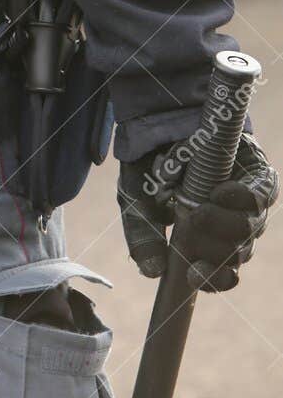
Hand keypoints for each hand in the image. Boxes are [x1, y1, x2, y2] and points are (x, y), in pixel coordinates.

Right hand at [118, 131, 277, 291]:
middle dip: (214, 250)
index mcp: (203, 240)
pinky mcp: (259, 178)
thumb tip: (151, 271)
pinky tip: (221, 192)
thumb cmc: (150, 163)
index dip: (214, 280)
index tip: (195, 275)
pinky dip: (242, 198)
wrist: (162, 117)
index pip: (219, 273)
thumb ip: (142, 232)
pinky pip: (261, 197)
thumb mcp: (136, 197)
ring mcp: (247, 203)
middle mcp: (230, 227)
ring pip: (250, 230)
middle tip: (188, 230)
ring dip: (225, 226)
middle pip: (237, 254)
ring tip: (198, 211)